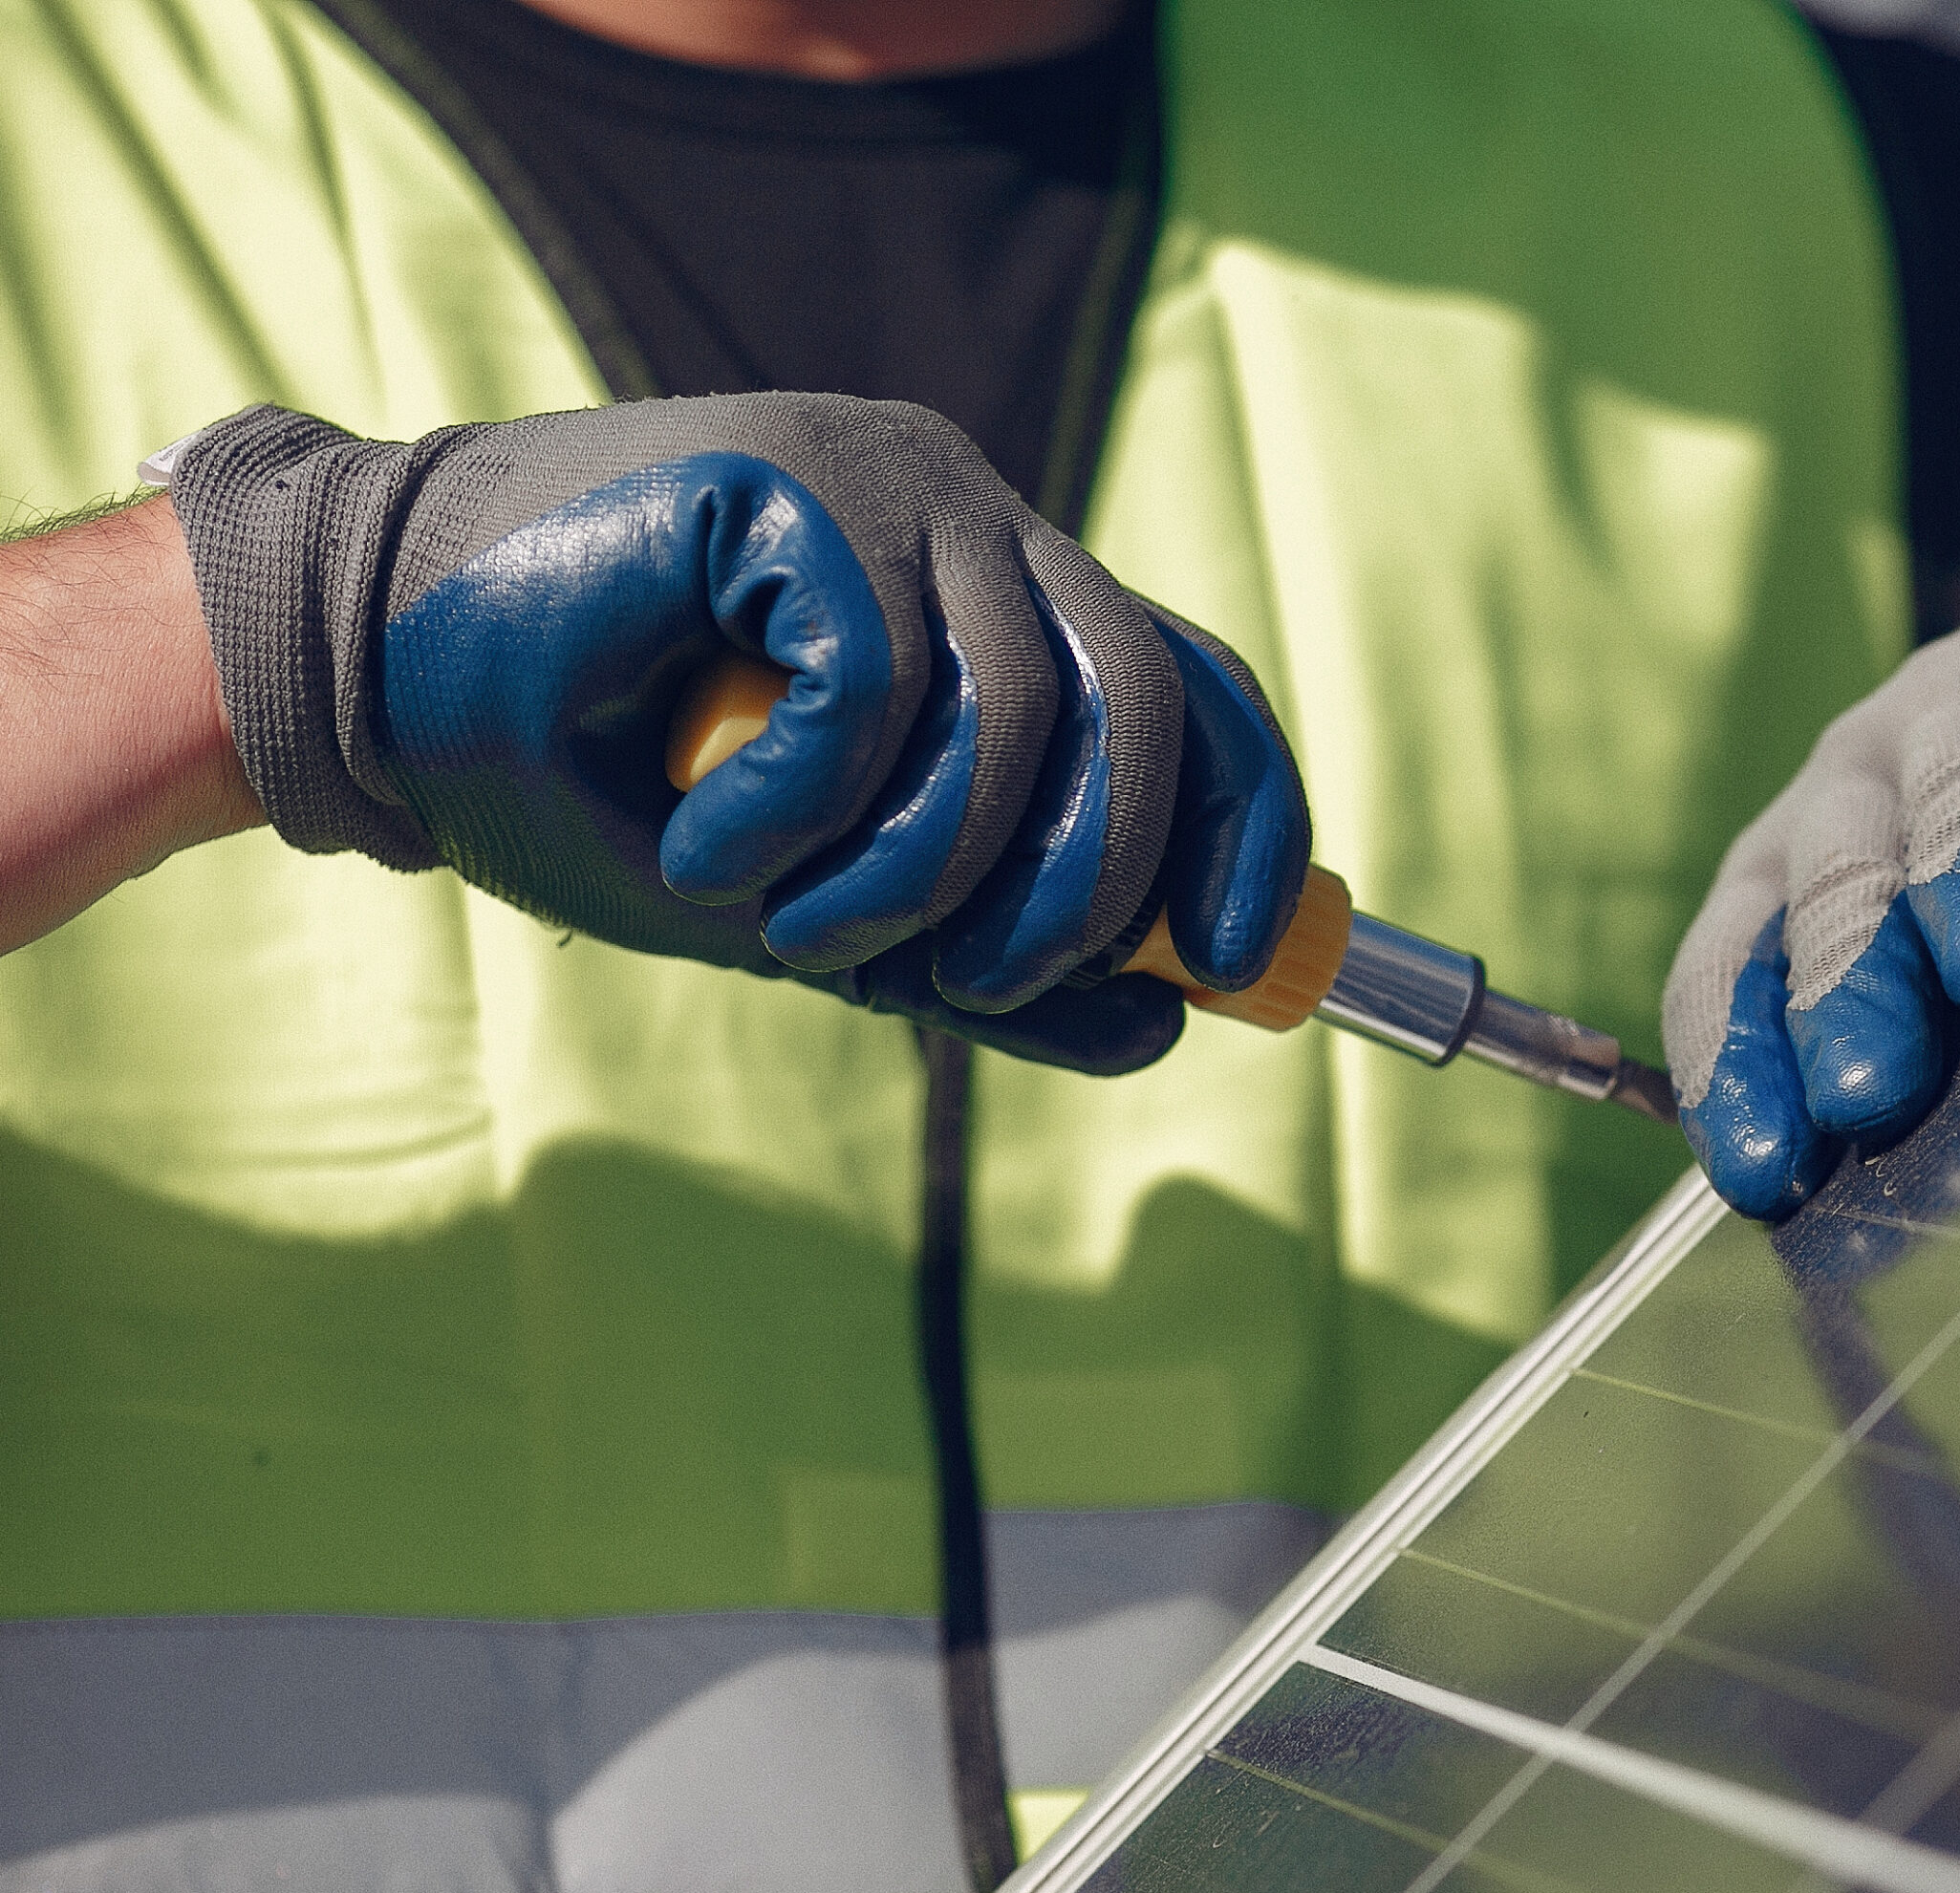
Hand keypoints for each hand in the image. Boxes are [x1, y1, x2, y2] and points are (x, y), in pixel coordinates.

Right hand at [167, 396, 1308, 1073]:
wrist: (385, 687)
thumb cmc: (609, 792)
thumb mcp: (829, 908)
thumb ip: (990, 961)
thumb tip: (1165, 1025)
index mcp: (1002, 603)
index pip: (1192, 695)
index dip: (1249, 830)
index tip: (1239, 970)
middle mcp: (971, 524)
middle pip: (1146, 703)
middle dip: (1088, 885)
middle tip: (969, 980)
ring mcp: (887, 483)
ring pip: (1018, 713)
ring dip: (917, 879)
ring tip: (795, 933)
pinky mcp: (790, 474)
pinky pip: (877, 686)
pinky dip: (806, 816)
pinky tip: (714, 854)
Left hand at [1662, 580, 1959, 1219]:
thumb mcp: (1929, 1011)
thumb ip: (1883, 1088)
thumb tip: (1837, 1246)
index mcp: (1776, 882)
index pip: (1728, 974)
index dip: (1740, 1069)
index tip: (1766, 1170)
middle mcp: (1843, 787)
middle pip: (1830, 891)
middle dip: (1849, 990)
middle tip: (1870, 1081)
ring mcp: (1946, 703)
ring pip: (1942, 789)